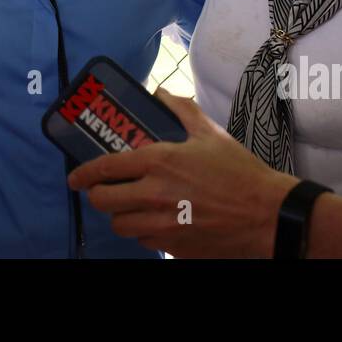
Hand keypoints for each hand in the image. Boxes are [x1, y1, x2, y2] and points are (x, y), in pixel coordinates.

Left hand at [67, 88, 295, 257]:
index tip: (74, 177)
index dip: (83, 174)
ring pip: (121, 226)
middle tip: (105, 191)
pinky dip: (145, 233)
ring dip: (121, 216)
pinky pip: (146, 242)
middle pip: (104, 202)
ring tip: (131, 207)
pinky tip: (158, 222)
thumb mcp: (210, 133)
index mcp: (159, 162)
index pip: (106, 169)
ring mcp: (163, 225)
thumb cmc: (239, 171)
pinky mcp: (174, 247)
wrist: (267, 214)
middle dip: (98, 196)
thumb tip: (161, 94)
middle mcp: (154, 195)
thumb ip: (181, 110)